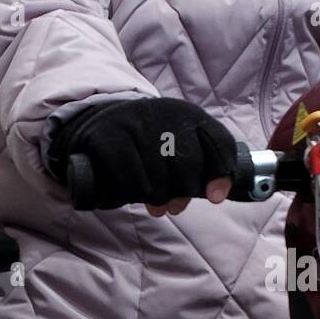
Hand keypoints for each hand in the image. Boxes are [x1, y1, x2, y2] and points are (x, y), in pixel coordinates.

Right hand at [48, 97, 236, 214]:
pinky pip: (131, 177)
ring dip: (157, 197)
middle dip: (182, 192)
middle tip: (174, 206)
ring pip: (159, 176)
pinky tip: (134, 195)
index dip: (221, 172)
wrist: (98, 124)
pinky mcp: (109, 134)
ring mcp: (136, 121)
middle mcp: (166, 112)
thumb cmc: (147, 146)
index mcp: (189, 115)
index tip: (215, 198)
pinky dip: (135, 193)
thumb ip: (197, 172)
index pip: (218, 141)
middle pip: (188, 165)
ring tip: (153, 202)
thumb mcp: (176, 149)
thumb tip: (215, 196)